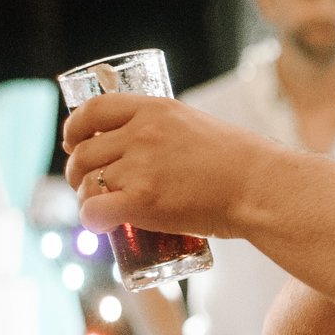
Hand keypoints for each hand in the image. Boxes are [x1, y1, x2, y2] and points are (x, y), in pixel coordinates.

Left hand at [62, 95, 278, 237]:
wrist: (260, 187)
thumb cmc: (239, 162)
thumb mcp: (195, 125)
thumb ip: (165, 131)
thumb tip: (142, 150)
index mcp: (154, 109)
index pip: (94, 110)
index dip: (74, 128)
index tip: (73, 142)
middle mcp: (141, 135)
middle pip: (84, 153)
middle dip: (76, 172)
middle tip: (86, 184)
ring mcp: (141, 168)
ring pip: (86, 184)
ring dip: (85, 198)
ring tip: (99, 206)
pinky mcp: (142, 203)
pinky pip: (94, 212)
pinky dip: (90, 221)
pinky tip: (101, 225)